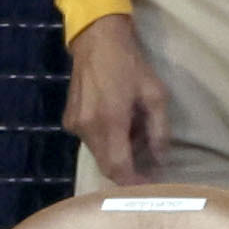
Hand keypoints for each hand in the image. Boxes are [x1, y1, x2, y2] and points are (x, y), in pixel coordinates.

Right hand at [64, 14, 169, 184]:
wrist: (97, 41)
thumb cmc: (131, 65)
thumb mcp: (155, 94)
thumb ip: (158, 131)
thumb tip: (160, 160)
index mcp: (109, 121)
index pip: (118, 167)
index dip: (133, 183)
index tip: (149, 187)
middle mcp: (87, 127)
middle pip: (106, 165)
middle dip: (128, 170)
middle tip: (149, 164)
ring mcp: (75, 125)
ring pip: (98, 154)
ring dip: (118, 153)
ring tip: (136, 133)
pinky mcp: (69, 120)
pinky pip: (90, 141)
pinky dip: (106, 141)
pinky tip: (120, 124)